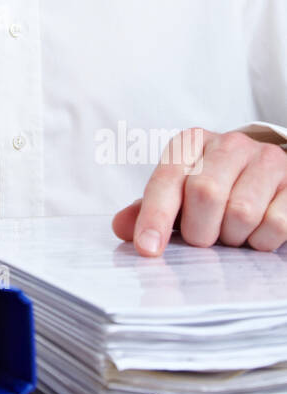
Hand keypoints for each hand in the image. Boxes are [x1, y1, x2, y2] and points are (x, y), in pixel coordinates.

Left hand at [112, 127, 286, 255]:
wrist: (266, 172)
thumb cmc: (216, 186)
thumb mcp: (180, 192)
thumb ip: (149, 209)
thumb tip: (121, 227)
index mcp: (192, 143)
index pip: (167, 180)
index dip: (155, 217)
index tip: (148, 250)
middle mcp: (229, 144)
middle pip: (205, 194)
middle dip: (201, 231)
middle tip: (205, 239)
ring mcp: (266, 160)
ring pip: (242, 212)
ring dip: (233, 237)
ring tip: (232, 231)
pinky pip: (275, 224)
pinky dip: (261, 241)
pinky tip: (256, 232)